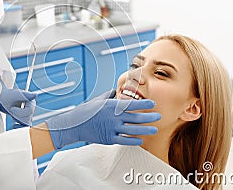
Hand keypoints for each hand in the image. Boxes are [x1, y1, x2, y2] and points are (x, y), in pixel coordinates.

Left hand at [0, 82, 36, 126]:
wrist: (0, 98)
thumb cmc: (6, 95)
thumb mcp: (14, 95)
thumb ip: (25, 95)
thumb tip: (35, 95)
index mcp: (31, 101)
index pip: (29, 111)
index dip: (19, 112)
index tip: (11, 109)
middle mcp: (32, 108)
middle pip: (28, 119)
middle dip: (17, 116)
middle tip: (11, 110)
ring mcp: (28, 114)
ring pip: (26, 124)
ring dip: (17, 120)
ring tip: (13, 115)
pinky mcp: (24, 118)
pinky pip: (25, 127)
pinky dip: (20, 127)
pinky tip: (15, 125)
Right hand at [45, 90, 160, 148]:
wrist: (74, 124)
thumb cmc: (86, 111)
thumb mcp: (98, 100)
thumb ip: (109, 96)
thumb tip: (116, 92)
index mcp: (111, 106)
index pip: (131, 104)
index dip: (144, 104)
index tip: (153, 104)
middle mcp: (113, 117)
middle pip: (136, 118)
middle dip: (149, 117)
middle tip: (158, 116)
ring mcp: (111, 129)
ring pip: (132, 130)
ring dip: (145, 129)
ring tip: (154, 129)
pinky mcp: (108, 138)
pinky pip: (124, 140)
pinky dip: (133, 140)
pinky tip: (140, 140)